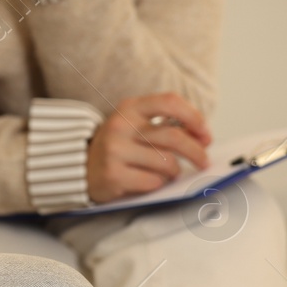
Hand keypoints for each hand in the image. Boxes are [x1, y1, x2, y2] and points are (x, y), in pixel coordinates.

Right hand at [86, 93, 212, 203]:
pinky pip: (153, 182)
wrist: (81, 167)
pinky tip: (148, 180)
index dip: (194, 117)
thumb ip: (166, 125)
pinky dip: (158, 184)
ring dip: (174, 172)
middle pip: (174, 137)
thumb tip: (203, 138)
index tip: (205, 134)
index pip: (170, 102)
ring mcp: (115, 150)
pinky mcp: (113, 175)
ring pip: (167, 163)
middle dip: (197, 152)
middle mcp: (120, 125)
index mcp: (130, 108)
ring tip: (166, 172)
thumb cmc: (119, 146)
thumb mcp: (136, 125)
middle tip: (204, 161)